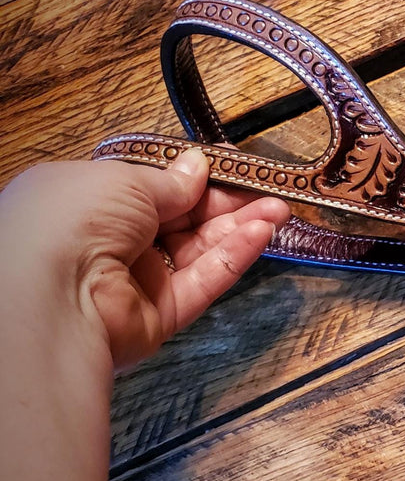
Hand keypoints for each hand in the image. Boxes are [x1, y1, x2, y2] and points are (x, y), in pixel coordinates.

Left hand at [0, 148, 290, 367]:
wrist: (50, 295)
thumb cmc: (70, 221)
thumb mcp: (123, 180)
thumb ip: (168, 179)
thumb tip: (197, 166)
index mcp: (88, 202)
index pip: (151, 188)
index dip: (193, 176)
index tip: (233, 165)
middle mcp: (110, 241)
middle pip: (182, 219)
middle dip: (227, 202)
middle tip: (269, 189)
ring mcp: (136, 281)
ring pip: (198, 250)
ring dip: (240, 227)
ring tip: (279, 209)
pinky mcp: (159, 315)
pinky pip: (202, 281)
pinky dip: (232, 257)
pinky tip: (262, 234)